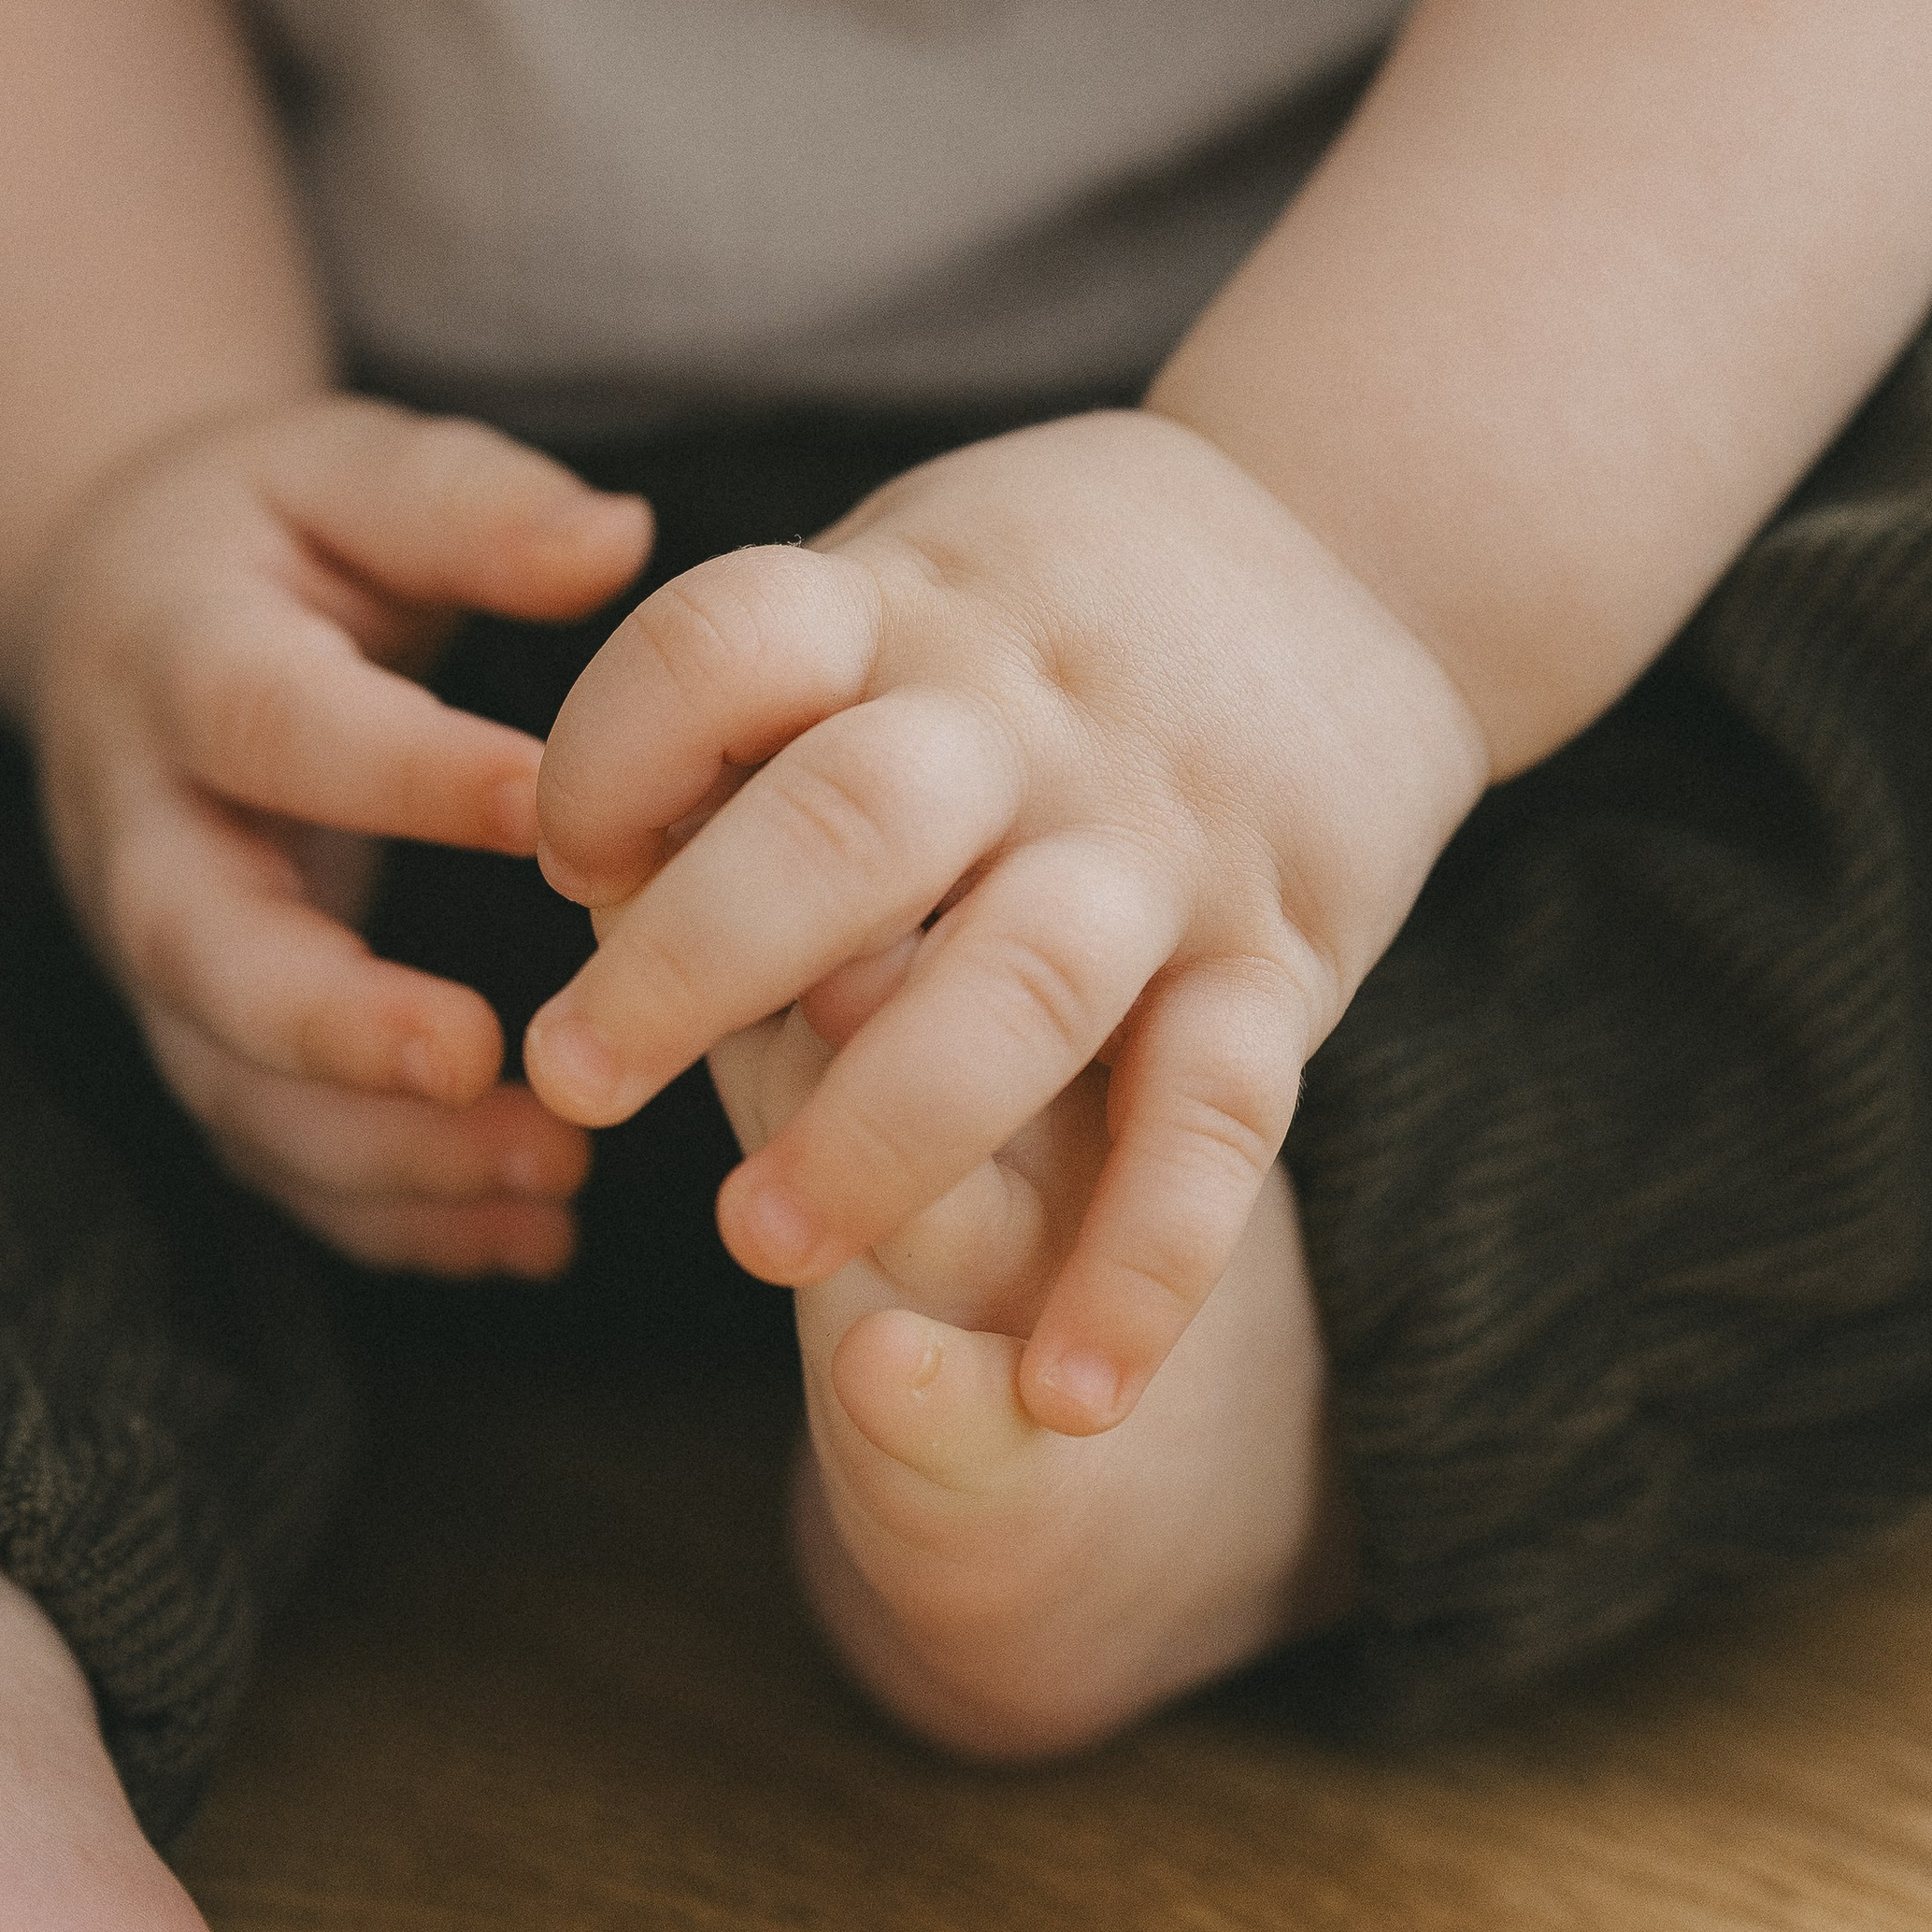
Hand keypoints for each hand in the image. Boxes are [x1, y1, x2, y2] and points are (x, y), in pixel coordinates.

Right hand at [28, 396, 652, 1274]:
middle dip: (331, 1023)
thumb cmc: (278, 532)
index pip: (274, 726)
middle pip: (199, 948)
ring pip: (228, 1088)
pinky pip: (269, 1158)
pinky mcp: (196, 1037)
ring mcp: (154, 954)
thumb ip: (473, 507)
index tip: (550, 816)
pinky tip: (526, 1240)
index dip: (400, 775)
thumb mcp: (354, 470)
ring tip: (551, 1176)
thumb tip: (616, 539)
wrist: (123, 612)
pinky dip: (387, 1219)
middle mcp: (139, 826)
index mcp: (176, 659)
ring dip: (380, 1155)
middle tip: (481, 1058)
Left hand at [526, 410, 1485, 1423]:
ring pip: (1020, 984)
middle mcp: (1028, 717)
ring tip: (752, 1241)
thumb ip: (756, 698)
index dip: (613, 753)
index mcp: (903, 608)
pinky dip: (1146, 1264)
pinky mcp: (1283, 953)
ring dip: (879, 1129)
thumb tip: (581, 854)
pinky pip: (1217, 1119)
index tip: (564, 857)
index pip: (723, 645)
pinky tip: (1064, 1395)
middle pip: (844, 822)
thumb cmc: (1048, 600)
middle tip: (576, 1077)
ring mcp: (1160, 839)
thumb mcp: (903, 577)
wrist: (1367, 536)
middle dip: (691, 962)